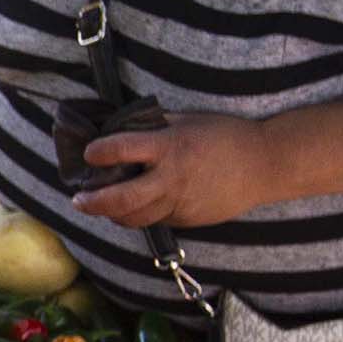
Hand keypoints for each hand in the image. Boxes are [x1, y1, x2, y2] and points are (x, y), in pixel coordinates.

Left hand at [70, 112, 282, 230]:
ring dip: (112, 214)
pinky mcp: (188, 219)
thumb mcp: (188, 121)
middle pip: (121, 199)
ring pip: (135, 218)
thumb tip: (123, 128)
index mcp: (170, 147)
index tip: (89, 154)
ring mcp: (180, 203)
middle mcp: (171, 178)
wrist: (265, 165)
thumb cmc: (226, 136)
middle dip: (93, 202)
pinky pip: (156, 220)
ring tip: (100, 206)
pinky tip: (133, 207)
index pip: (122, 149)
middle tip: (78, 200)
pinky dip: (139, 215)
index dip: (99, 152)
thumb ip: (155, 127)